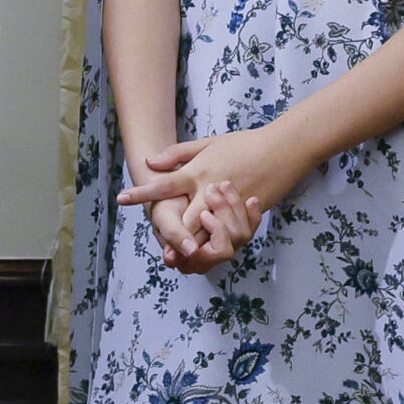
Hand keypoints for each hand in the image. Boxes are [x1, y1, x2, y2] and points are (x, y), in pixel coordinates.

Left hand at [122, 124, 310, 269]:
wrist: (282, 149)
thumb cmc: (243, 144)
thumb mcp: (208, 143)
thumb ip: (177, 154)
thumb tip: (150, 161)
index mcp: (198, 172)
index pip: (163, 185)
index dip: (142, 193)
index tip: (121, 199)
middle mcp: (210, 190)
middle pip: (185, 219)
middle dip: (170, 237)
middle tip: (157, 252)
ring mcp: (229, 204)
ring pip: (207, 233)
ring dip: (192, 248)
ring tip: (179, 259)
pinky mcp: (246, 214)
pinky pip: (229, 235)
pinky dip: (217, 245)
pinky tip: (207, 254)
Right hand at [146, 188, 253, 274]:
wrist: (168, 191)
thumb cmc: (164, 203)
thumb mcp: (163, 216)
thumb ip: (174, 235)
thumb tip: (190, 251)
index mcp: (188, 259)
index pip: (216, 254)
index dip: (215, 232)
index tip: (204, 213)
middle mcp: (207, 256)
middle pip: (232, 243)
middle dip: (224, 213)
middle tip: (211, 192)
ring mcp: (221, 245)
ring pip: (242, 234)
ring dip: (234, 206)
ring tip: (223, 186)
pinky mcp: (232, 233)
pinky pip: (251, 228)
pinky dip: (252, 212)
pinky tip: (251, 200)